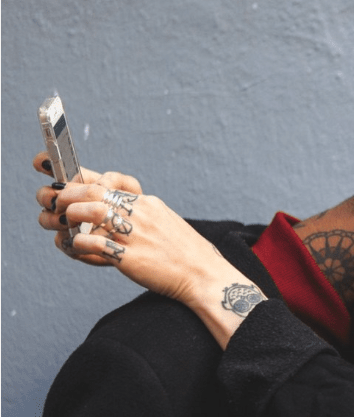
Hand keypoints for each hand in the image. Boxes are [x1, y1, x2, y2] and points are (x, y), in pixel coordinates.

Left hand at [46, 181, 230, 304]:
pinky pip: (92, 243)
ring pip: (89, 211)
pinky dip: (75, 244)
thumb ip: (136, 213)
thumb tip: (106, 211)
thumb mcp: (162, 221)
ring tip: (63, 227)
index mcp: (146, 202)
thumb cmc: (182, 252)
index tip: (59, 179)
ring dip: (68, 217)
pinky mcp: (130, 257)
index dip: (78, 177)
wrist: (202, 274)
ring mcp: (135, 234)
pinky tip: (74, 248)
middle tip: (54, 205)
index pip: (107, 179)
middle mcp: (140, 213)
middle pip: (93, 190)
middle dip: (65, 195)